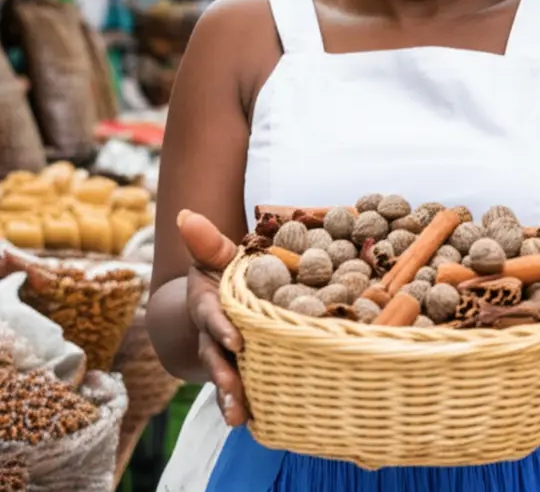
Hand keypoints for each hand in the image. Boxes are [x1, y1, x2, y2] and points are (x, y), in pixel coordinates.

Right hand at [178, 210, 247, 426]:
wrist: (224, 296)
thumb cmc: (227, 271)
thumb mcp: (218, 255)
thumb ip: (207, 240)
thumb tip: (185, 214)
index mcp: (210, 302)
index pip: (213, 317)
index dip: (222, 328)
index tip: (237, 340)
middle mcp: (213, 331)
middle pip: (215, 355)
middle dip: (223, 374)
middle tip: (235, 391)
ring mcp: (225, 351)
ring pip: (225, 375)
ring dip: (231, 396)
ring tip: (240, 419)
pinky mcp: (241, 364)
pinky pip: (242, 384)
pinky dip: (247, 403)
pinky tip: (258, 422)